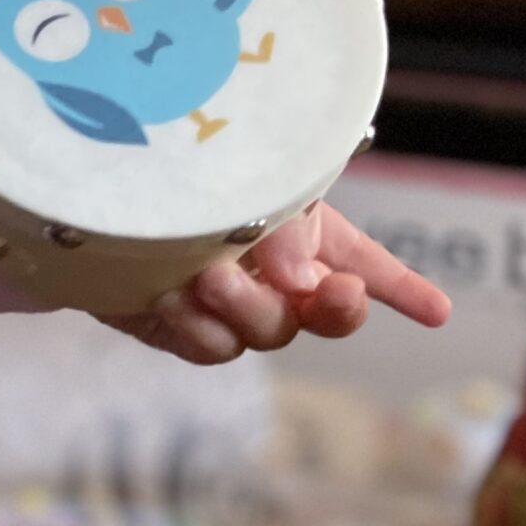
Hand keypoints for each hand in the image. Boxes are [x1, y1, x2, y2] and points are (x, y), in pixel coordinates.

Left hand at [100, 202, 450, 365]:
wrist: (87, 199)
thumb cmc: (177, 178)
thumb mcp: (251, 189)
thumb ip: (290, 230)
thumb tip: (302, 282)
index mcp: (304, 234)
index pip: (366, 265)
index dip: (402, 290)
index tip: (438, 314)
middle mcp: (276, 276)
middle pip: (329, 316)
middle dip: (337, 310)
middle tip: (320, 294)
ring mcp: (231, 307)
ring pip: (268, 333)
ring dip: (246, 307)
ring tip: (210, 276)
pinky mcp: (184, 328)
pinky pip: (211, 347)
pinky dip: (196, 325)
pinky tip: (171, 297)